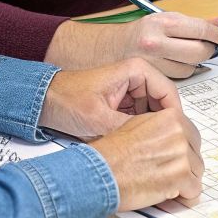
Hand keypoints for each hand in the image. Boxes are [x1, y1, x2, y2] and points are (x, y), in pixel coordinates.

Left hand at [40, 58, 180, 138]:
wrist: (43, 101)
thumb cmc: (65, 99)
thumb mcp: (98, 120)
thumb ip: (128, 130)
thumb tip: (151, 144)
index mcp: (136, 70)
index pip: (169, 93)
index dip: (174, 118)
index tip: (174, 138)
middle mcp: (137, 78)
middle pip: (164, 104)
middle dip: (163, 126)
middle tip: (162, 147)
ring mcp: (131, 91)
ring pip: (154, 114)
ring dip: (151, 131)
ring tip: (147, 148)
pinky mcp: (124, 104)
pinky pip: (142, 118)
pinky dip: (140, 131)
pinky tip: (136, 144)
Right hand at [46, 12, 217, 77]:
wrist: (101, 52)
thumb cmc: (132, 36)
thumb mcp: (160, 21)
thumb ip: (191, 23)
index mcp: (160, 22)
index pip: (200, 30)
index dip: (217, 36)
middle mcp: (155, 41)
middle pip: (199, 52)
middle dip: (208, 52)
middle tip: (210, 50)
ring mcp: (151, 61)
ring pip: (189, 69)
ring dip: (193, 64)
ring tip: (183, 59)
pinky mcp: (148, 78)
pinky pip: (177, 80)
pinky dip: (179, 75)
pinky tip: (171, 70)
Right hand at [88, 108, 204, 209]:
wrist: (101, 171)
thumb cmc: (112, 152)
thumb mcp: (137, 126)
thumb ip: (161, 130)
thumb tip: (175, 139)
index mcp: (171, 118)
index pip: (192, 137)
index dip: (184, 152)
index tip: (176, 160)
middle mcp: (180, 134)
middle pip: (196, 156)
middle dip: (185, 168)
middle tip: (167, 176)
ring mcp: (182, 155)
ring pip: (196, 174)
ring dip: (183, 183)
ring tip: (163, 186)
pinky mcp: (180, 177)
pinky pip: (194, 191)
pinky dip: (183, 198)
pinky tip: (168, 196)